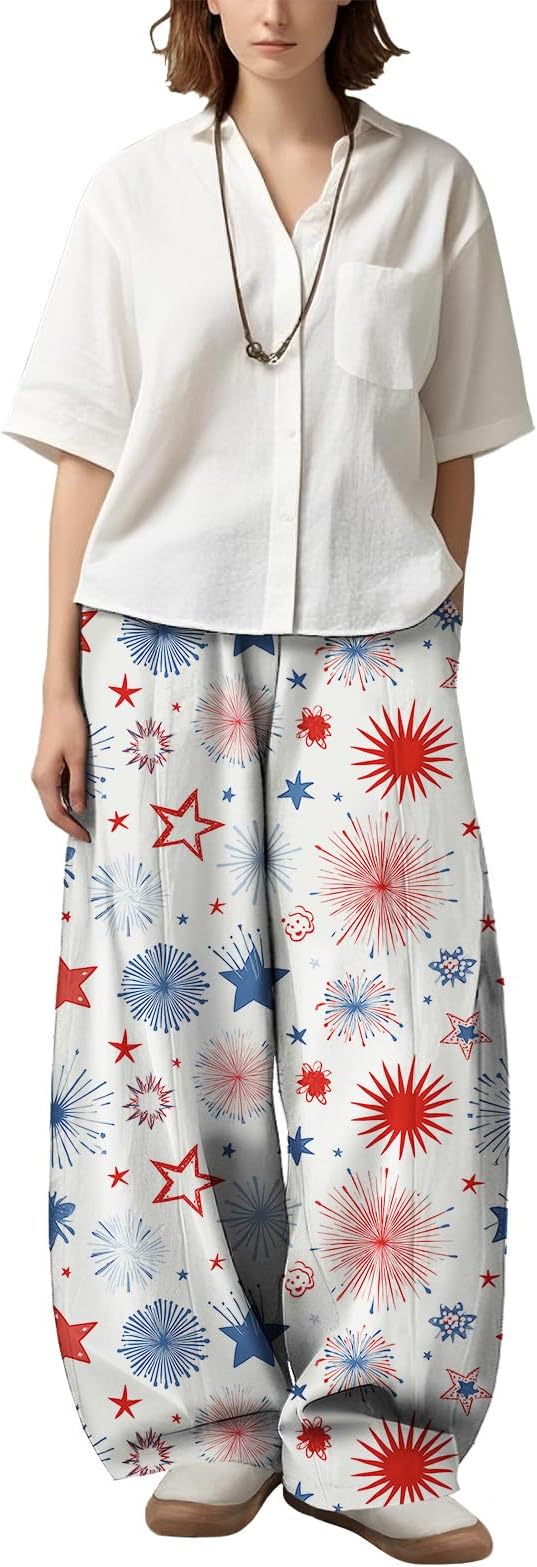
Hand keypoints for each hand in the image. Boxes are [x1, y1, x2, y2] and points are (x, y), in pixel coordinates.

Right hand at [31, 694, 90, 841]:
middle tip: (87, 835)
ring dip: (68, 813)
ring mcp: (42, 772)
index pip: (56, 813)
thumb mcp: (78, 758)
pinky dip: (66, 799)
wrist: (59, 702)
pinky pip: (55, 790)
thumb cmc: (69, 725)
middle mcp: (39, 778)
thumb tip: (78, 810)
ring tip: (86, 823)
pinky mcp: (48, 766)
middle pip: (52, 810)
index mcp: (44, 779)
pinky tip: (80, 802)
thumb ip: (77, 785)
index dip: (71, 827)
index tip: (87, 837)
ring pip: (53, 801)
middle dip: (69, 824)